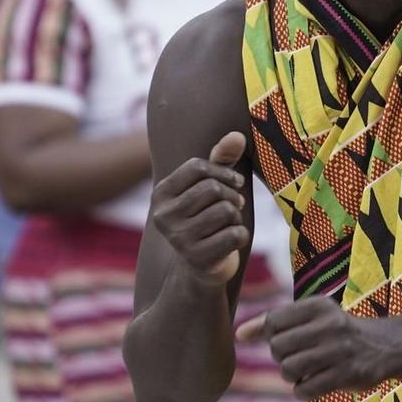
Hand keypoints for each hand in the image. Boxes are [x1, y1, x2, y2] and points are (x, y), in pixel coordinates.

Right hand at [152, 132, 249, 284]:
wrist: (202, 265)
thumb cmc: (207, 216)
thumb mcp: (211, 186)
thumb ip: (222, 159)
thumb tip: (237, 135)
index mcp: (161, 193)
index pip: (197, 167)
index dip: (224, 172)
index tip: (235, 182)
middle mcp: (163, 215)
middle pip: (213, 189)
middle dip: (233, 196)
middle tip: (236, 206)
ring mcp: (178, 239)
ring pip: (226, 211)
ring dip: (236, 216)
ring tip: (229, 223)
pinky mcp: (197, 258)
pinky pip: (235, 234)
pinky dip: (241, 235)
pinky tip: (231, 241)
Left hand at [238, 295, 396, 400]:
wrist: (385, 346)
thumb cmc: (337, 331)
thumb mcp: (311, 318)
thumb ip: (274, 322)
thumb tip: (239, 334)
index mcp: (319, 307)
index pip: (273, 322)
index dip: (271, 336)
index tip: (287, 340)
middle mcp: (329, 326)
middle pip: (278, 348)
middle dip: (281, 358)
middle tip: (298, 358)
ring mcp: (338, 351)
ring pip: (289, 370)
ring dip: (292, 376)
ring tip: (307, 371)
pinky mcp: (346, 375)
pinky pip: (304, 390)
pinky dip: (303, 391)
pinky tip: (315, 383)